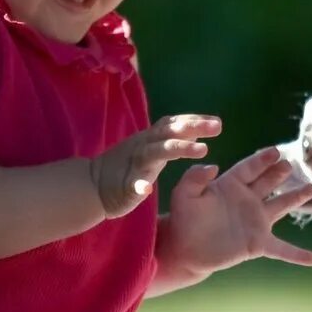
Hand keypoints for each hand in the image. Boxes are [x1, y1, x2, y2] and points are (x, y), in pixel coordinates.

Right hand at [90, 114, 220, 217]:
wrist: (93, 185)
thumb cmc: (128, 166)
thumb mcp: (152, 148)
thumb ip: (171, 138)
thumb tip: (196, 128)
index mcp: (151, 139)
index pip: (174, 124)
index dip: (194, 120)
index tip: (217, 122)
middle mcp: (144, 146)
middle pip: (170, 132)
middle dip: (194, 127)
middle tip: (218, 127)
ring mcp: (134, 165)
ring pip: (157, 152)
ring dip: (179, 148)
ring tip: (203, 150)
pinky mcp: (124, 186)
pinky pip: (133, 184)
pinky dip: (140, 186)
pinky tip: (148, 190)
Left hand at [159, 146, 311, 279]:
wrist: (185, 249)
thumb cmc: (184, 219)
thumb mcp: (184, 194)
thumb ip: (194, 177)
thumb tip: (213, 166)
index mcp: (231, 184)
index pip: (250, 168)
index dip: (262, 160)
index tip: (275, 151)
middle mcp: (247, 200)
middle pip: (269, 182)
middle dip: (280, 172)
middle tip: (290, 164)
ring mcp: (256, 221)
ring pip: (281, 206)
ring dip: (296, 198)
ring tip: (311, 189)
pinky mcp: (258, 243)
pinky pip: (282, 249)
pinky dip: (298, 254)